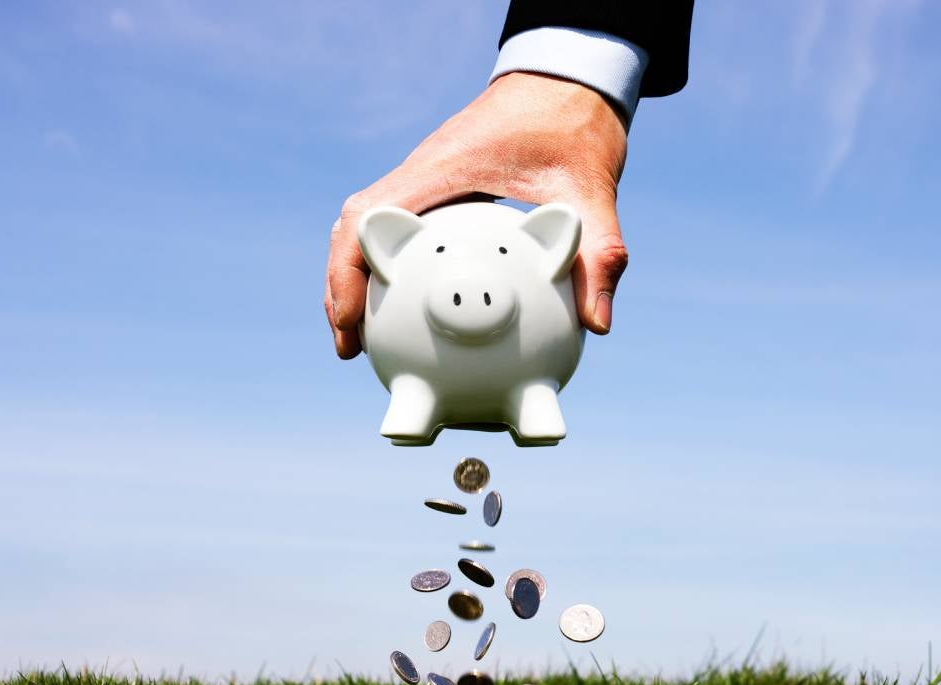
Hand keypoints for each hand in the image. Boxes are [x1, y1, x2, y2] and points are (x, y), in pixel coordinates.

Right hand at [324, 71, 629, 358]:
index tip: (351, 324)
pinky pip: (401, 230)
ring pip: (368, 230)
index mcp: (441, 169)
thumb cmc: (576, 127)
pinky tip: (418, 309)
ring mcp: (427, 179)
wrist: (570, 80)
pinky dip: (393, 268)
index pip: (367, 219)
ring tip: (369, 339)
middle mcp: (422, 172)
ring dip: (360, 280)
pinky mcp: (440, 186)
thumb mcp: (591, 190)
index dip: (346, 273)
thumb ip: (598, 254)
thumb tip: (598, 324)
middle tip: (351, 348)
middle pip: (351, 230)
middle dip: (342, 288)